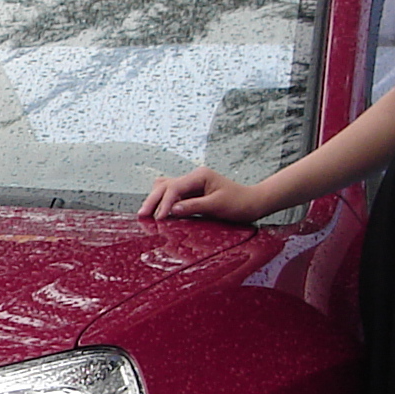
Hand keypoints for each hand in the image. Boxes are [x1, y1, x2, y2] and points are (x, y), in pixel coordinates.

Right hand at [140, 166, 265, 222]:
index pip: (174, 187)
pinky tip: (157, 211)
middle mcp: (193, 177)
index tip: (159, 218)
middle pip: (165, 185)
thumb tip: (173, 209)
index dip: (164, 203)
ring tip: (145, 214)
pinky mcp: (191, 193)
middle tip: (142, 215)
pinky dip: (162, 202)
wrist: (252, 203)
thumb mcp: (217, 205)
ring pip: (165, 188)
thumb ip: (194, 206)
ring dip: (155, 200)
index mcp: (199, 176)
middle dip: (153, 200)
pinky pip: (172, 195)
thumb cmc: (239, 203)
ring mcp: (191, 184)